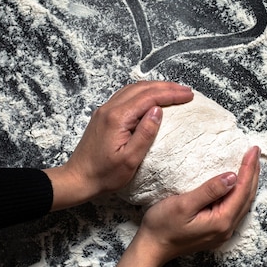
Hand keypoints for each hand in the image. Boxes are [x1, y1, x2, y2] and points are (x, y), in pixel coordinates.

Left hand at [44, 81, 192, 209]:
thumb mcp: (130, 159)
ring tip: (173, 91)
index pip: (150, 97)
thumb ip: (145, 133)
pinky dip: (143, 93)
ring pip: (133, 89)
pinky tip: (151, 97)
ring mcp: (105, 110)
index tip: (188, 96)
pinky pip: (126, 96)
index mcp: (117, 118)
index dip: (171, 94)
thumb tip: (158, 111)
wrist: (78, 178)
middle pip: (142, 88)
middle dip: (166, 87)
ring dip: (155, 87)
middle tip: (186, 91)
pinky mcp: (103, 116)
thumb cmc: (104, 174)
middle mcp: (109, 109)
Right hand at [106, 146, 260, 266]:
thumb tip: (232, 177)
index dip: (248, 169)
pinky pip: (234, 208)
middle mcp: (226, 228)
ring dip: (248, 183)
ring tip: (251, 164)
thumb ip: (209, 191)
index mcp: (221, 221)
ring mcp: (222, 231)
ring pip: (243, 203)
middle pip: (247, 197)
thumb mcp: (184, 204)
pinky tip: (238, 184)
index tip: (252, 150)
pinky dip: (240, 193)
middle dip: (253, 174)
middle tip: (255, 152)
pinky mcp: (215, 230)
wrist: (151, 248)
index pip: (241, 190)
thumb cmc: (163, 226)